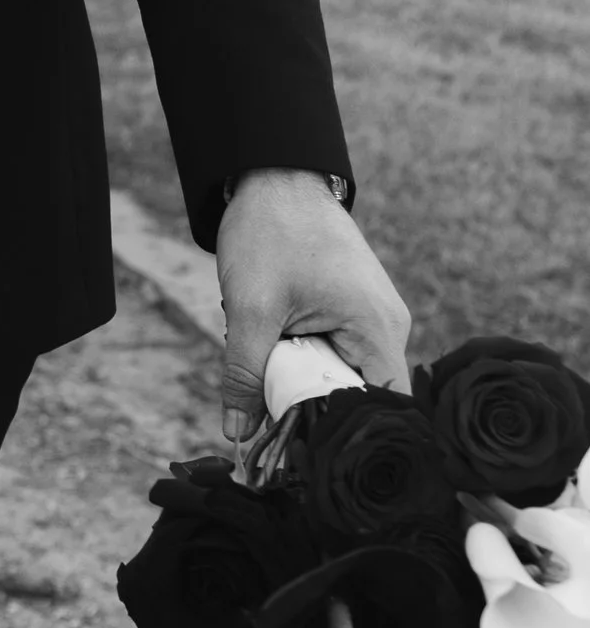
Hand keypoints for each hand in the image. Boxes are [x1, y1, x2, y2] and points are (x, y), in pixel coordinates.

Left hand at [214, 169, 409, 446]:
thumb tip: (239, 434)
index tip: (303, 451)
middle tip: (270, 410)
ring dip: (302, 377)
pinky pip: (333, 352)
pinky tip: (276, 341)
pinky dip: (302, 355)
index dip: (343, 435)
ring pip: (340, 374)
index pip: (381, 410)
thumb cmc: (269, 232)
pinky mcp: (354, 310)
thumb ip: (244, 374)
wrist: (273, 176)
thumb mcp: (250, 308)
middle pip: (359, 396)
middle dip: (313, 405)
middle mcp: (388, 328)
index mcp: (378, 331)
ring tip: (271, 361)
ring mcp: (374, 318)